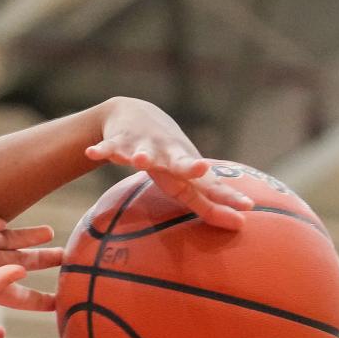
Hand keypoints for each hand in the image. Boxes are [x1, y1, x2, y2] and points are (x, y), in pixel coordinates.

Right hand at [0, 202, 58, 311]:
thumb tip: (23, 273)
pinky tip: (18, 223)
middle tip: (70, 261)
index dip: (41, 299)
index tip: (63, 302)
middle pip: (23, 264)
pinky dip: (7, 223)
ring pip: (13, 241)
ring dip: (32, 240)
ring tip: (53, 236)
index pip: (20, 295)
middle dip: (45, 264)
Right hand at [85, 97, 253, 230]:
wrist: (134, 113)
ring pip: (142, 152)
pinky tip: (92, 152)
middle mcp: (168, 154)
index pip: (209, 186)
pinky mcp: (120, 141)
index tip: (246, 208)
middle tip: (201, 168)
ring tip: (139, 160)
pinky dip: (101, 149)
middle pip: (180, 162)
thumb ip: (210, 201)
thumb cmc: (167, 154)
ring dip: (141, 156)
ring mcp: (144, 146)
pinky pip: (109, 147)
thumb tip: (242, 224)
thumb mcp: (188, 177)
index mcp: (185, 167)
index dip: (225, 197)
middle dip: (189, 166)